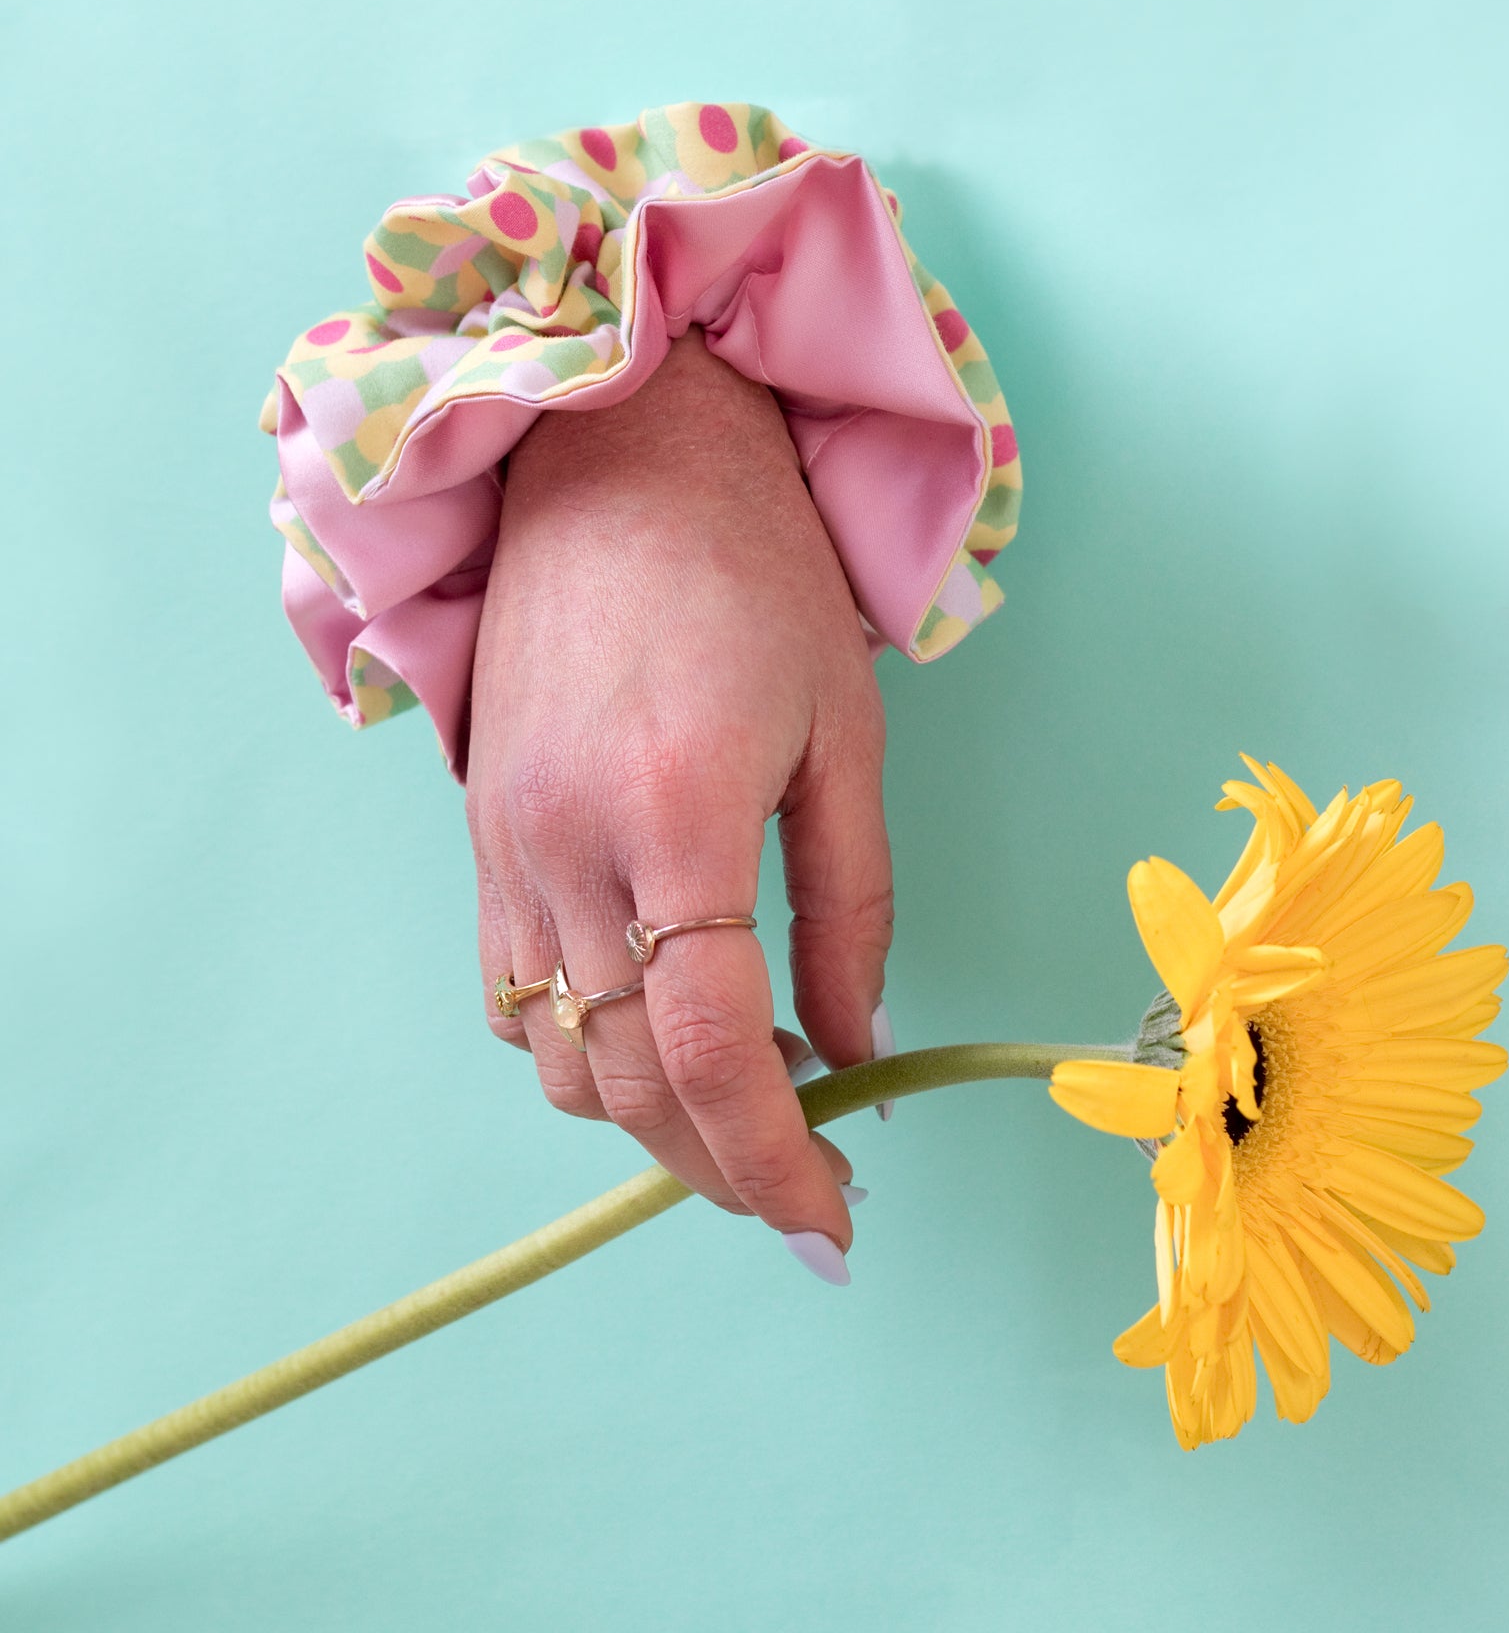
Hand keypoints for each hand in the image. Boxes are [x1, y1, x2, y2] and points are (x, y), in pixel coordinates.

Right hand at [466, 327, 893, 1271]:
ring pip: (557, 1057)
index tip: (830, 1219)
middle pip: (627, 1079)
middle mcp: (568, 846)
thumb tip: (858, 1045)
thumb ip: (851, 904)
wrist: (620, 459)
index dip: (774, 1160)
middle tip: (803, 1185)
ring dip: (647, 1120)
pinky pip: (511, 995)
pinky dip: (580, 1050)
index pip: (715, 1050)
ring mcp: (507, 845)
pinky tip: (648, 1032)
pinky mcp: (481, 833)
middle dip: (718, 1164)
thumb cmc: (753, 570)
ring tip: (739, 1115)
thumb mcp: (843, 732)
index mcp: (679, 813)